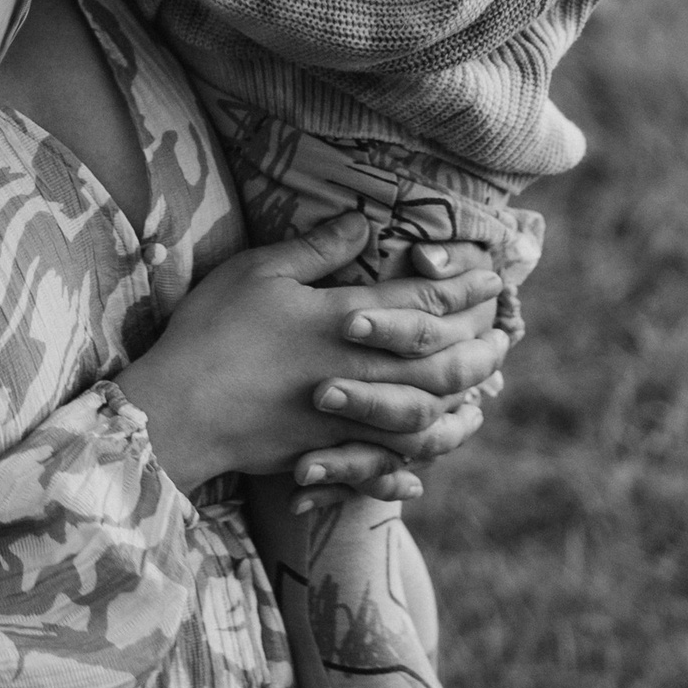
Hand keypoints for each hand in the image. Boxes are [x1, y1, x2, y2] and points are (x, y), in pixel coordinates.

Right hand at [115, 215, 506, 499]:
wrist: (181, 410)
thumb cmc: (215, 331)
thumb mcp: (262, 271)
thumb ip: (318, 249)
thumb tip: (362, 223)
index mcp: (347, 321)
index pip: (424, 303)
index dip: (463, 288)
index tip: (490, 276)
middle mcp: (361, 373)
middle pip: (442, 362)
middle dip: (481, 345)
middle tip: (506, 333)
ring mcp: (348, 419)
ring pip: (428, 415)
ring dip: (462, 401)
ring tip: (482, 392)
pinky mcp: (328, 452)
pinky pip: (389, 462)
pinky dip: (416, 460)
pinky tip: (426, 463)